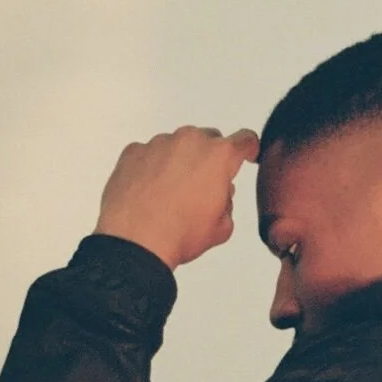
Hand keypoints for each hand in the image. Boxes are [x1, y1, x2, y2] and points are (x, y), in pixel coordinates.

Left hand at [95, 126, 259, 268]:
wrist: (135, 242)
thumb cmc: (177, 233)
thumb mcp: (221, 228)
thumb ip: (227, 203)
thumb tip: (220, 196)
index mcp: (218, 156)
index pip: (244, 140)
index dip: (248, 149)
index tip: (246, 152)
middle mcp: (189, 142)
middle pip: (208, 140)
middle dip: (209, 159)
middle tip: (201, 188)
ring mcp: (159, 144)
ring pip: (177, 146)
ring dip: (179, 163)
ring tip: (171, 195)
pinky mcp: (134, 151)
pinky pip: (149, 153)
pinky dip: (152, 167)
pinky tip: (150, 191)